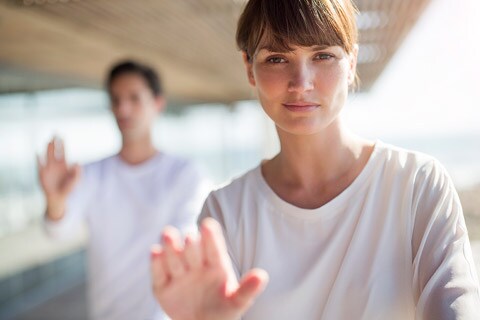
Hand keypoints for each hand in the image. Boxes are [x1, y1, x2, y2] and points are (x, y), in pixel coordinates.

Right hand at [37, 137, 80, 219]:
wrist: (58, 196)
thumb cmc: (68, 188)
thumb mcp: (76, 180)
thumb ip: (78, 172)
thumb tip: (77, 162)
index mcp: (64, 164)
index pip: (63, 152)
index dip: (62, 144)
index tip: (62, 137)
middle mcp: (55, 164)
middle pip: (54, 151)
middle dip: (54, 143)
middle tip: (54, 134)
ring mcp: (48, 167)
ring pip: (47, 155)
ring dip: (47, 148)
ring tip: (49, 141)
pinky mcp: (42, 173)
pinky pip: (39, 165)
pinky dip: (38, 159)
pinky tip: (38, 154)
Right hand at [151, 218, 267, 319]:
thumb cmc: (223, 312)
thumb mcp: (237, 303)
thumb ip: (248, 289)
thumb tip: (262, 275)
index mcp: (216, 264)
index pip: (213, 248)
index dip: (210, 237)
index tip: (208, 225)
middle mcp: (196, 264)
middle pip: (192, 249)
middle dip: (190, 243)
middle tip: (188, 237)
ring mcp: (178, 273)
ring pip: (174, 256)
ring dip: (170, 245)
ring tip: (167, 234)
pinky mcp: (162, 286)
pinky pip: (158, 273)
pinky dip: (155, 263)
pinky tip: (155, 252)